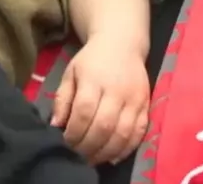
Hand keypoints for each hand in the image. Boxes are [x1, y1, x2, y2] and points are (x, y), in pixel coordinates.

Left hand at [52, 36, 150, 164]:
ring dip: (106, 152)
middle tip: (77, 155)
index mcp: (95, 79)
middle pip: (103, 126)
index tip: (65, 142)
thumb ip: (62, 99)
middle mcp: (117, 90)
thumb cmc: (92, 59)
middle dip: (88, 146)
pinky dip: (126, 149)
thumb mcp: (71, 73)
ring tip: (92, 159)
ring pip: (123, 133)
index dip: (74, 132)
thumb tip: (56, 125)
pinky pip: (140, 132)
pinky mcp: (146, 104)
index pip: (84, 112)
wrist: (122, 43)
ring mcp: (135, 98)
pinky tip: (113, 156)